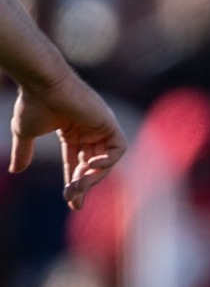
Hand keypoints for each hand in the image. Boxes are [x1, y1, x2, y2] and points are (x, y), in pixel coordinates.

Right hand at [11, 71, 124, 208]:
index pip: (77, 164)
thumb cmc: (33, 103)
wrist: (42, 83)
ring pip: (105, 161)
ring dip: (93, 176)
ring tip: (77, 185)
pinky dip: (108, 160)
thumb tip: (15, 171)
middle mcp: (89, 132)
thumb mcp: (25, 133)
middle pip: (92, 166)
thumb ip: (24, 152)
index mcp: (73, 134)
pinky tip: (91, 165)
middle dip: (83, 184)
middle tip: (72, 198)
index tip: (71, 202)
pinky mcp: (109, 123)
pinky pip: (118, 149)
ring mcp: (100, 128)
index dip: (74, 183)